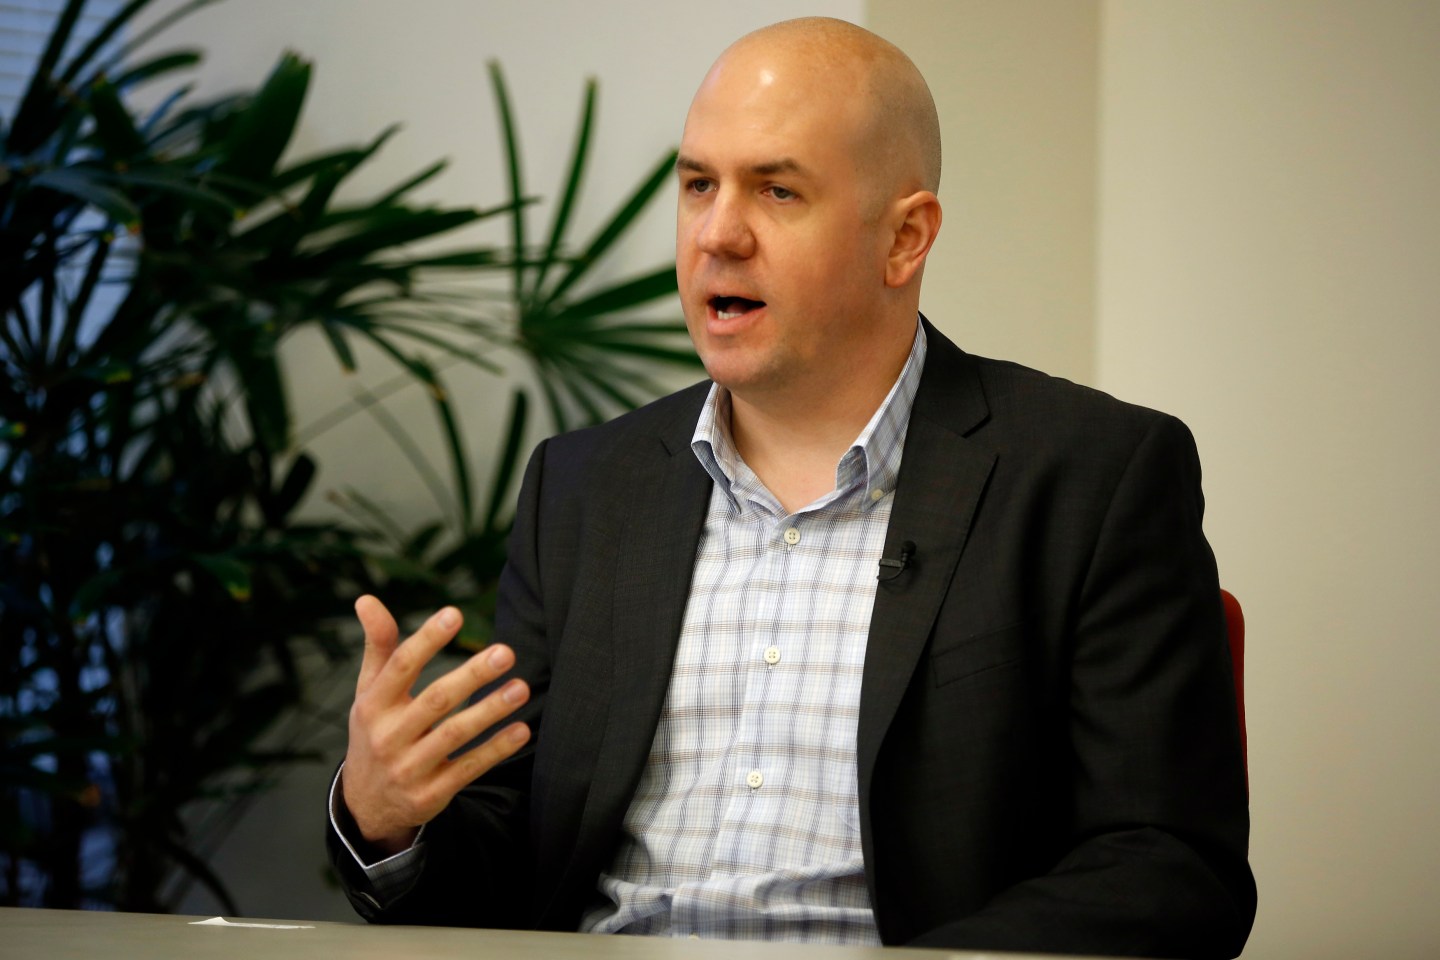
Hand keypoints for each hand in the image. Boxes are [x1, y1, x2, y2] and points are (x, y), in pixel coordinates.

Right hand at [340, 595, 530, 855]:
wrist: (367, 805)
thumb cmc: (376, 731)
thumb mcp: (368, 692)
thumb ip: (378, 646)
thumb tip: (367, 599)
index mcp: (372, 705)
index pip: (400, 667)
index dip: (427, 639)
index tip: (456, 613)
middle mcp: (387, 737)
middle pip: (435, 701)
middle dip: (471, 675)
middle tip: (505, 653)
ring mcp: (408, 768)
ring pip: (454, 735)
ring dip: (490, 711)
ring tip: (521, 688)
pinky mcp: (430, 795)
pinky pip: (468, 769)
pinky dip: (495, 750)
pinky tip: (521, 730)